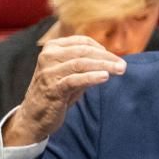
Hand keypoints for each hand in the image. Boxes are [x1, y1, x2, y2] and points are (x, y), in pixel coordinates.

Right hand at [2, 35, 125, 145]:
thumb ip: (86, 64)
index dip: (101, 49)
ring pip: (81, 63)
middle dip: (106, 58)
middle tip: (123, 65)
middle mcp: (48, 56)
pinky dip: (92, 77)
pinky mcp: (52, 88)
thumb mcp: (70, 73)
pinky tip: (105, 77)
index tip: (115, 58)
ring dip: (104, 66)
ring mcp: (48, 72)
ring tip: (120, 70)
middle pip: (84, 51)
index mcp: (52, 48)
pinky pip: (75, 80)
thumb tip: (112, 59)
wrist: (34, 116)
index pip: (82, 42)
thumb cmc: (56, 92)